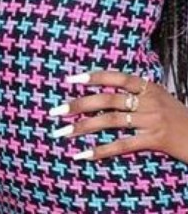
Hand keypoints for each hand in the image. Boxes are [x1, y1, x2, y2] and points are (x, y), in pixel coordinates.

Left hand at [47, 69, 187, 162]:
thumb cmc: (177, 117)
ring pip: (110, 121)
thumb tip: (101, 87)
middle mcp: (148, 101)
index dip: (94, 77)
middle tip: (56, 111)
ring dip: (83, 127)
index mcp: (148, 86)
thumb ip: (135, 91)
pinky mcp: (154, 141)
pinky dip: (101, 150)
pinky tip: (83, 154)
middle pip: (108, 99)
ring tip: (62, 132)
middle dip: (78, 105)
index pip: (117, 77)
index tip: (70, 79)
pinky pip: (122, 145)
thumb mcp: (159, 96)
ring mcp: (151, 121)